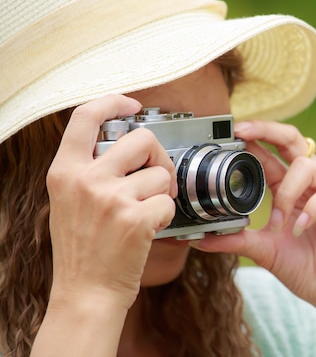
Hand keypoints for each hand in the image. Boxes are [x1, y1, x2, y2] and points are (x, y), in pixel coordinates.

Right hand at [46, 95, 176, 309]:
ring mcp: (111, 199)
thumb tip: (123, 141)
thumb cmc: (83, 249)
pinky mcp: (136, 219)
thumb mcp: (69, 201)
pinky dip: (166, 217)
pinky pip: (169, 202)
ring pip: (161, 173)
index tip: (132, 105)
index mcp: (65, 171)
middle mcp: (86, 180)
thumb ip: (89, 169)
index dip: (113, 102)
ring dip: (161, 193)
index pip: (85, 116)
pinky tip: (148, 231)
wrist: (86, 294)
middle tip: (155, 178)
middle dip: (158, 157)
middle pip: (142, 139)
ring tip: (143, 214)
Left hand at [190, 120, 315, 311]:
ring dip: (286, 192)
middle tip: (243, 132)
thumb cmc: (304, 268)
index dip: (252, 139)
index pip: (270, 152)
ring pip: (308, 167)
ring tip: (278, 223)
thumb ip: (237, 240)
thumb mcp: (264, 252)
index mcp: (289, 187)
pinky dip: (313, 208)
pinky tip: (301, 226)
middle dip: (268, 130)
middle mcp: (312, 182)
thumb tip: (199, 238)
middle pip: (293, 140)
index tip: (230, 133)